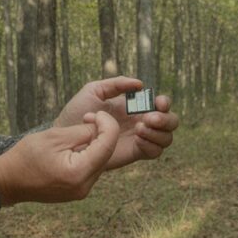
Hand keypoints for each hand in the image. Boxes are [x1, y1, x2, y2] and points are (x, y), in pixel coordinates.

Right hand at [0, 111, 118, 204]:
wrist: (8, 181)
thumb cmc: (26, 156)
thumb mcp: (55, 136)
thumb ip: (82, 131)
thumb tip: (101, 126)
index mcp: (78, 172)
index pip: (108, 145)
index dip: (108, 124)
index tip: (97, 113)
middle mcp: (84, 187)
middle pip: (107, 154)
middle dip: (102, 134)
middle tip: (88, 118)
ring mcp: (81, 192)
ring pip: (101, 162)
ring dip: (95, 144)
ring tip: (78, 133)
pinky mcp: (78, 192)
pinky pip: (91, 169)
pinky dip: (88, 155)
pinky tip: (75, 147)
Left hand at [55, 76, 178, 170]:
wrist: (66, 136)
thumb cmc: (77, 112)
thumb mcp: (94, 91)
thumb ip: (116, 84)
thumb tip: (140, 85)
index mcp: (135, 106)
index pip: (161, 104)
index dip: (165, 103)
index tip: (157, 102)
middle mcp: (141, 122)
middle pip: (171, 122)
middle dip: (166, 119)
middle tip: (147, 118)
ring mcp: (139, 139)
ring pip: (166, 138)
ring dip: (158, 132)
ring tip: (138, 128)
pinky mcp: (134, 154)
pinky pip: (155, 152)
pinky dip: (152, 144)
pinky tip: (137, 139)